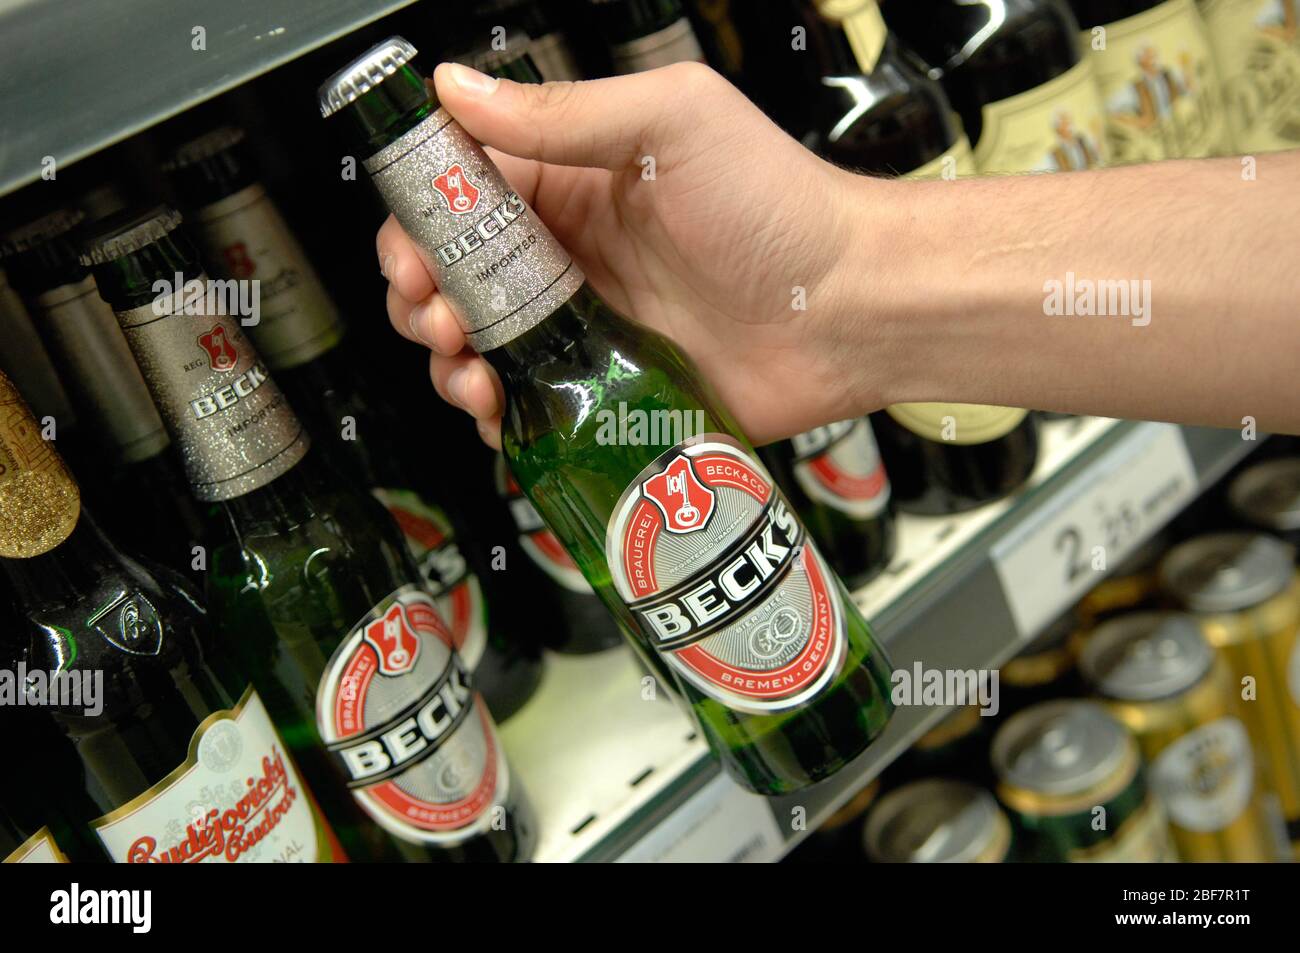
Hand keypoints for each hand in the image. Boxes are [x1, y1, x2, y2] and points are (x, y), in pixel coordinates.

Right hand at [379, 61, 890, 447]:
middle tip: (433, 312)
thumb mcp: (672, 124)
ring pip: (481, 345)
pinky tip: (496, 408)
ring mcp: (587, 329)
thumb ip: (564, 114)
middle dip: (421, 295)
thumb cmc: (779, 207)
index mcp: (576, 182)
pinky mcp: (608, 393)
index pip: (464, 193)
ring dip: (447, 357)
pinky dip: (496, 412)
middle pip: (457, 275)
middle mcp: (572, 255)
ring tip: (464, 365)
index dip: (418, 220)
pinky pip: (531, 406)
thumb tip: (456, 87)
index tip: (408, 250)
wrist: (851, 309)